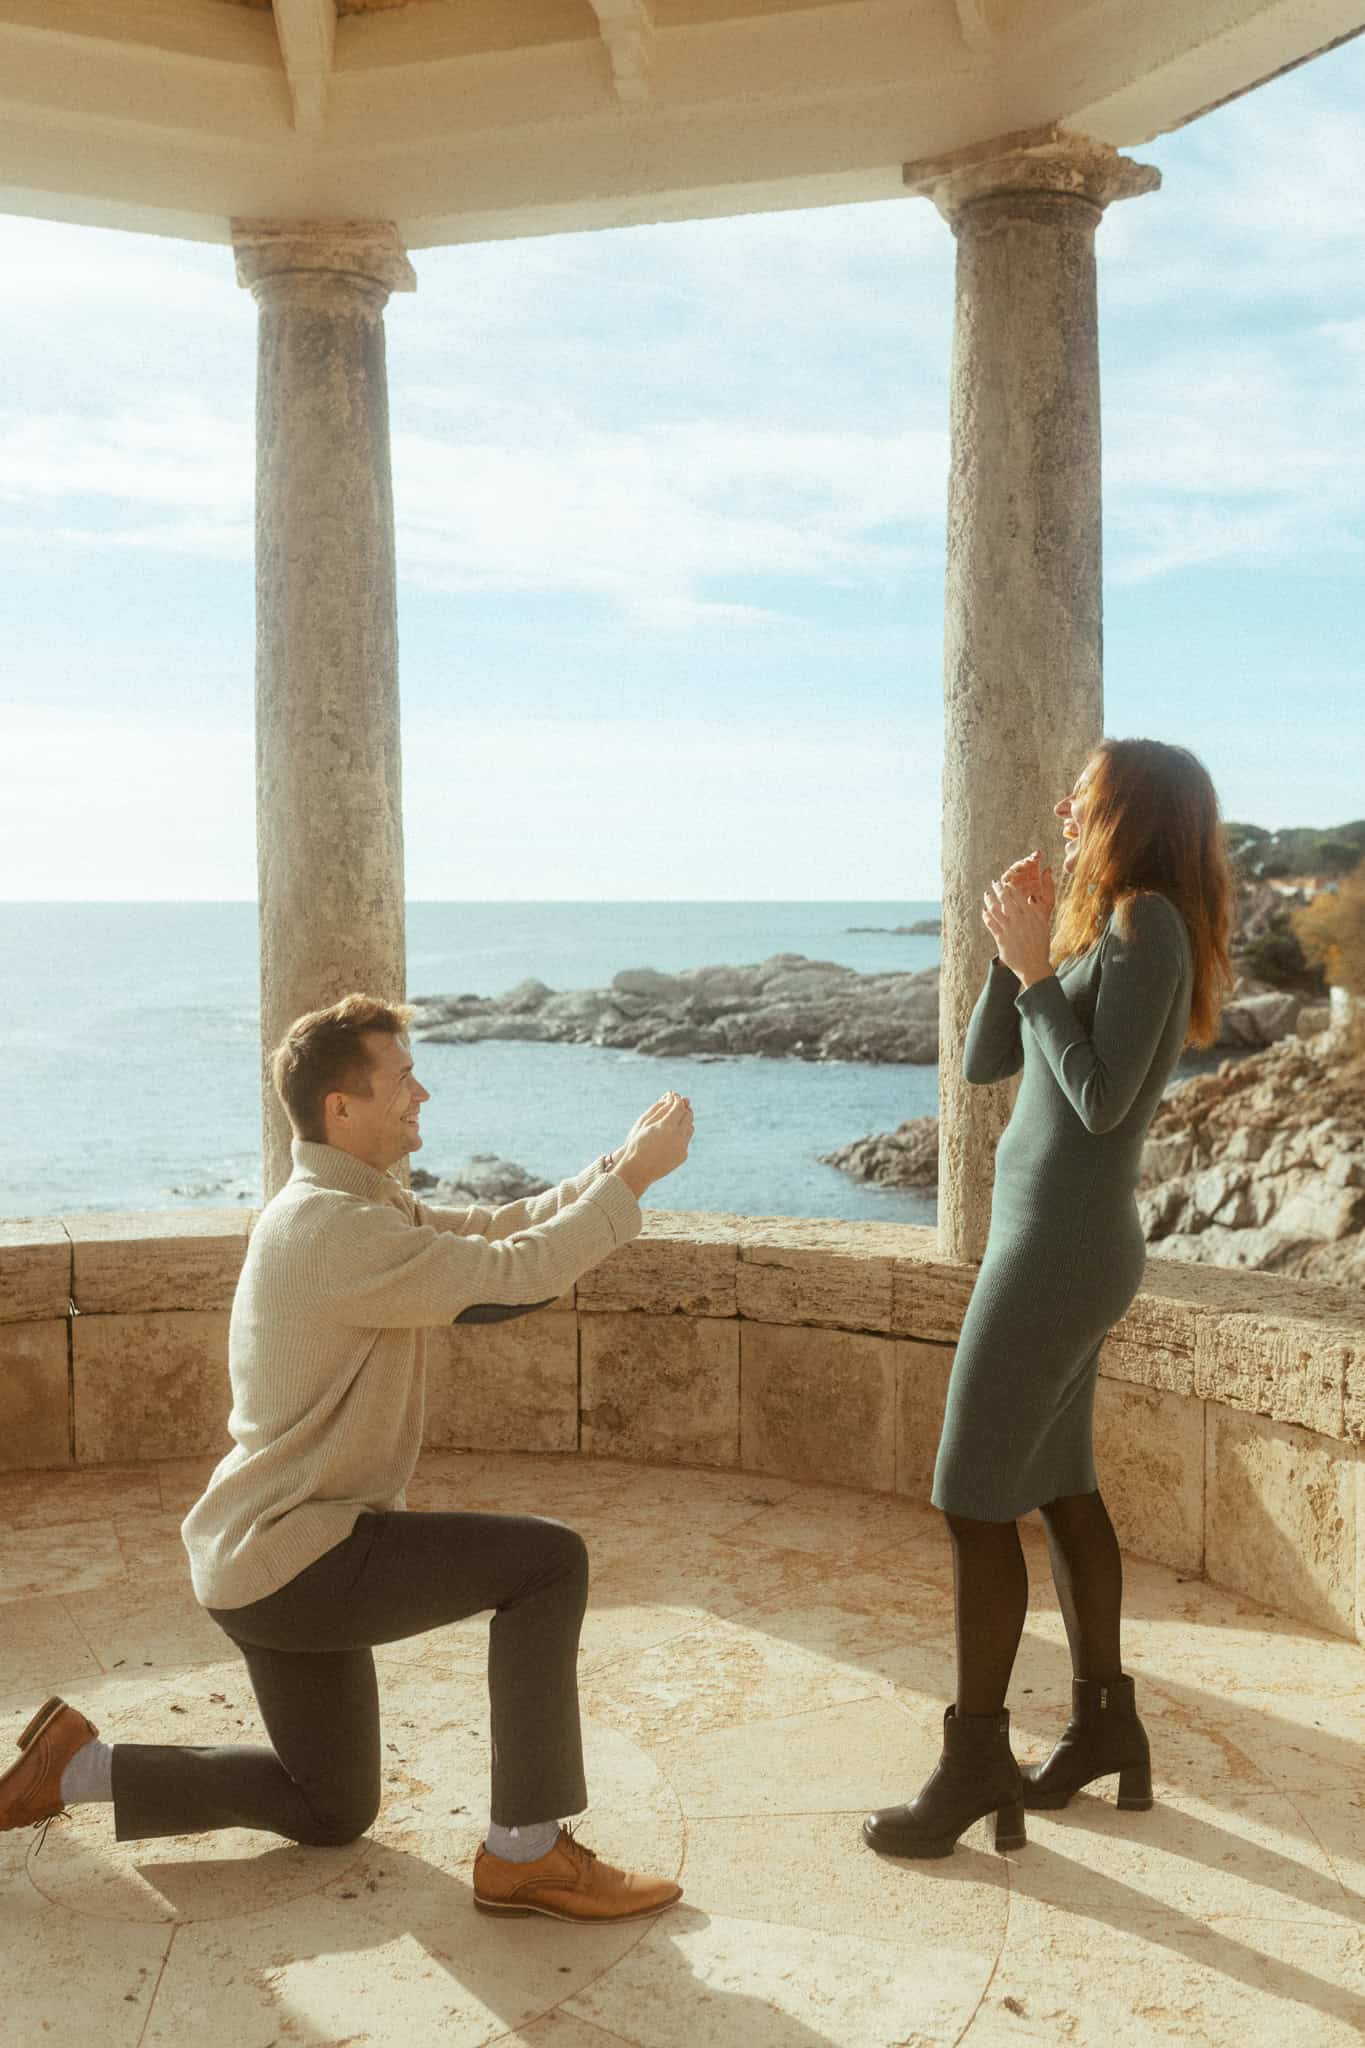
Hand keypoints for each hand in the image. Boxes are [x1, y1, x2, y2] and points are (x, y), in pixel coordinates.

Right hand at [613, 1091, 693, 1197]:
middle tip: (678, 1106)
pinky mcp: (683, 1156)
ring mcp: (682, 1147)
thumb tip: (672, 1097)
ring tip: (676, 1120)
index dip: (677, 1101)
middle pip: (688, 1116)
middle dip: (684, 1109)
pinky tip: (673, 1136)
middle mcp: (677, 1136)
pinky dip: (682, 1135)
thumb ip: (661, 1109)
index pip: (679, 1107)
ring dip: (685, 1122)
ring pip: (690, 1128)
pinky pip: (686, 1141)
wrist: (638, 1170)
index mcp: (666, 1126)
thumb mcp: (645, 1123)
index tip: (674, 1098)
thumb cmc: (637, 1144)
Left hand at [982, 850, 1054, 986]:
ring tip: (986, 895)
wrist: (1034, 965)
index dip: (1010, 887)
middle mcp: (1020, 920)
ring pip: (995, 910)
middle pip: (1005, 899)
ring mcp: (1010, 929)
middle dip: (998, 888)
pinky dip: (986, 916)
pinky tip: (984, 911)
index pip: (1018, 895)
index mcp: (1031, 915)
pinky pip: (991, 924)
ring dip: (989, 900)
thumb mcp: (1044, 922)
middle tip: (994, 883)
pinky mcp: (1001, 939)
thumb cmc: (1040, 943)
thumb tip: (1039, 892)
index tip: (1005, 882)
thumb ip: (1041, 906)